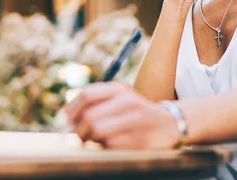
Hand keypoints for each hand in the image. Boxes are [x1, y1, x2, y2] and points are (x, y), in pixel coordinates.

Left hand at [64, 82, 180, 148]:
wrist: (170, 123)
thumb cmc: (135, 113)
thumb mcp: (119, 100)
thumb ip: (95, 104)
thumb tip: (66, 122)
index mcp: (119, 89)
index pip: (87, 94)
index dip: (72, 109)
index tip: (66, 121)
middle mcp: (128, 101)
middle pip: (89, 116)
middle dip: (78, 130)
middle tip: (76, 138)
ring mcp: (135, 120)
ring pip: (98, 131)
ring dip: (89, 140)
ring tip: (91, 142)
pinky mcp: (140, 139)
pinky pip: (111, 145)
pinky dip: (104, 148)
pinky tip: (108, 146)